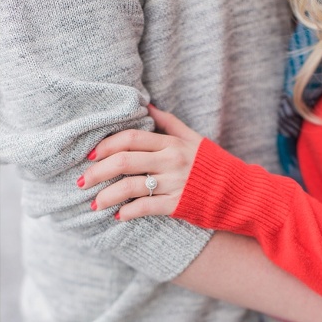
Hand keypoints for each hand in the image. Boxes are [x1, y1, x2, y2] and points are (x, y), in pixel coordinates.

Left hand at [78, 105, 203, 220]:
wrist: (241, 192)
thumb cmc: (213, 164)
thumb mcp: (194, 139)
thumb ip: (169, 123)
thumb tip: (146, 106)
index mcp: (171, 143)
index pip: (131, 138)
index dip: (106, 145)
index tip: (90, 155)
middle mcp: (171, 161)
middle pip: (124, 161)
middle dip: (97, 172)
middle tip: (80, 182)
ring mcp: (174, 183)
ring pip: (130, 186)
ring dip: (106, 196)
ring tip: (93, 204)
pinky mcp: (178, 205)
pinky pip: (146, 207)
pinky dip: (128, 212)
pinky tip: (117, 216)